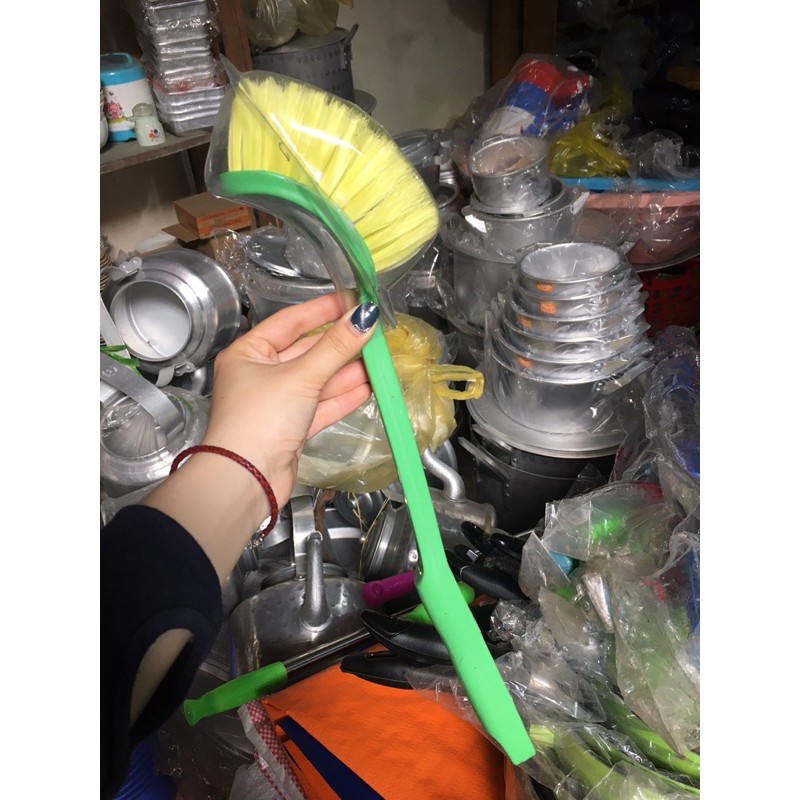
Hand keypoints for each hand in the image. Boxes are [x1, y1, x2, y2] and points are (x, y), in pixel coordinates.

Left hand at [200, 293, 379, 509]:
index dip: (323, 310)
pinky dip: (342, 397)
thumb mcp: (301, 376)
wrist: (246, 479)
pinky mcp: (291, 428)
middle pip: (307, 351)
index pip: (291, 321)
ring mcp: (277, 402)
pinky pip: (320, 405)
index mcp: (249, 353)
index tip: (352, 300)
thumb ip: (336, 347)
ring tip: (377, 359)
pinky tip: (367, 387)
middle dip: (340, 345)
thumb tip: (364, 317)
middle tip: (371, 332)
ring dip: (346, 371)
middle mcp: (260, 375)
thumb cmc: (258, 421)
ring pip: (317, 380)